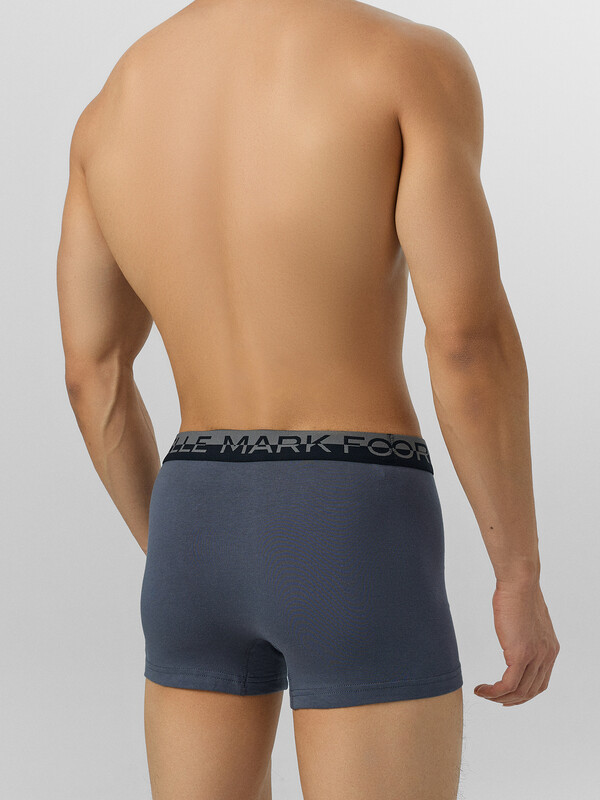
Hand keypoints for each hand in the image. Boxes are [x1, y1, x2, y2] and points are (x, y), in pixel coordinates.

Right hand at [474, 580, 559, 705]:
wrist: (520, 582)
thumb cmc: (519, 592)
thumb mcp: (526, 619)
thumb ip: (525, 634)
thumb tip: (516, 636)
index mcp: (550, 649)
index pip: (540, 682)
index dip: (524, 694)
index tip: (507, 695)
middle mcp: (547, 656)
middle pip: (530, 691)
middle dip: (511, 700)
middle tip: (492, 699)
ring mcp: (535, 656)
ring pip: (519, 691)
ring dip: (499, 697)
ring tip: (483, 694)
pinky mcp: (521, 654)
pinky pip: (508, 684)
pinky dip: (494, 691)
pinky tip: (482, 689)